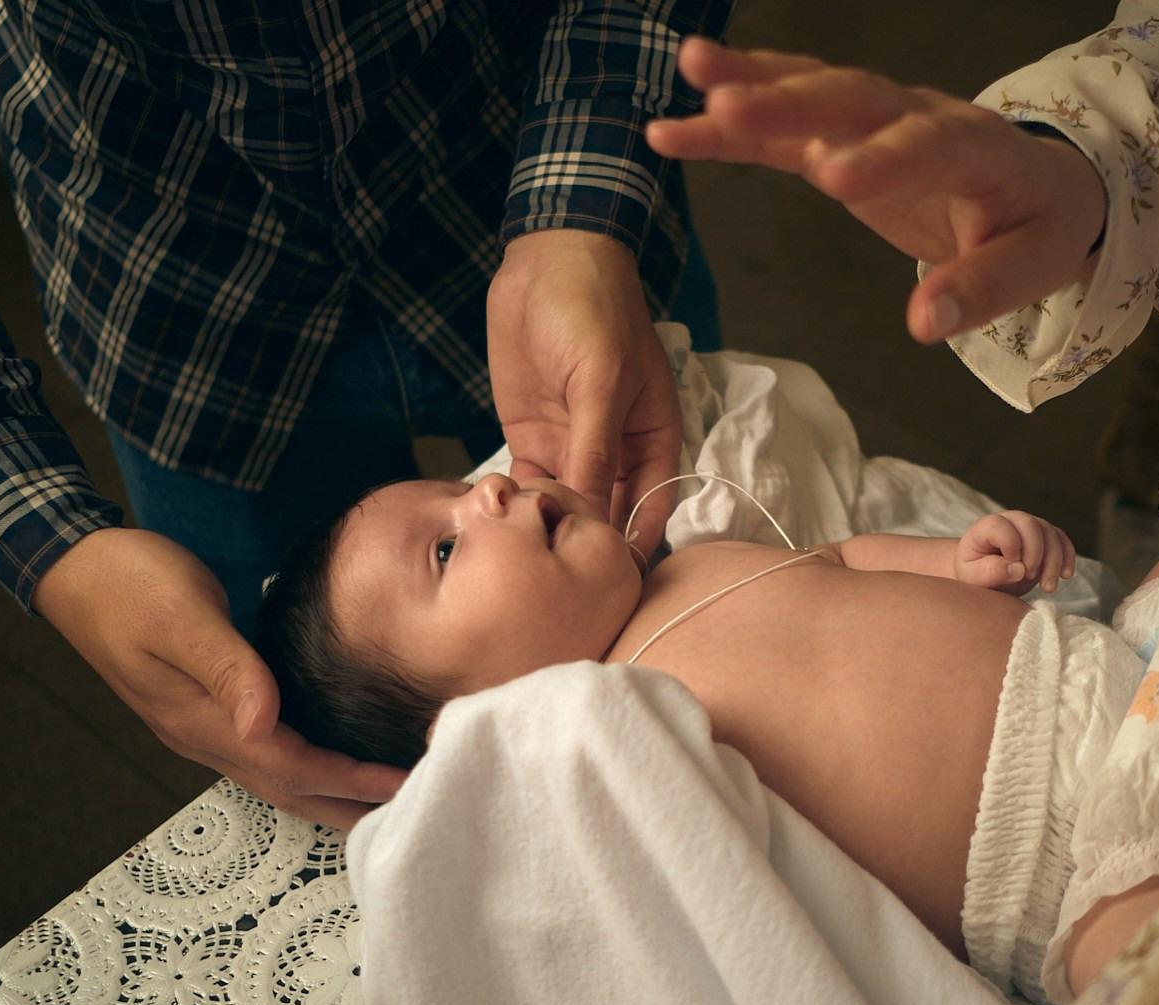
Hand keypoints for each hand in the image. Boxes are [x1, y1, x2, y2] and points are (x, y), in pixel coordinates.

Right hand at [32, 527, 409, 827]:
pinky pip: (262, 754)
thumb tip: (263, 722)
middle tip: (411, 809)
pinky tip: (328, 759)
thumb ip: (225, 667)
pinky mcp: (202, 708)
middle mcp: (200, 736)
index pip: (290, 765)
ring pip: (274, 778)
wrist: (75, 569)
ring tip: (379, 800)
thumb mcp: (180, 616)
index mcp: (199, 720)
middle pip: (287, 788)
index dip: (348, 778)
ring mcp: (198, 727)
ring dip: (327, 794)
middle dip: (347, 804)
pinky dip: (303, 765)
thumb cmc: (128, 583)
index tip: (402, 783)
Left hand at [487, 228, 683, 560]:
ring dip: (550, 531)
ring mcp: (573, 445)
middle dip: (589, 549)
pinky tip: (506, 528)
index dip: (634, 546)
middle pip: (609, 515)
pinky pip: (532, 484)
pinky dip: (521, 505)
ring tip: (530, 566)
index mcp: (652, 438)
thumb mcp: (599, 382)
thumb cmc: (592, 311)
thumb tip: (595, 515)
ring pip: (567, 505)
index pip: (651, 506)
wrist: (546, 261)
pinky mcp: (534, 436)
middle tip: (564, 590)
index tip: (613, 587)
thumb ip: (597, 450)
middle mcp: (616, 451)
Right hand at [647, 37, 1105, 343]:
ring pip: (812, 91)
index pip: (929, 144)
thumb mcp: (1032, 266)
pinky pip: (788, 120)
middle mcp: (921, 116)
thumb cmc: (1037, 225)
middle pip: (853, 100)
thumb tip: (924, 323)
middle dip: (789, 101)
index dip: (882, 157)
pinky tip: (682, 119)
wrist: (1040, 183)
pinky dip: (738, 115)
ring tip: (690, 73)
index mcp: (977, 148)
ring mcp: (878, 120)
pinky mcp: (843, 136)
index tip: (831, 177)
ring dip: (750, 81)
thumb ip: (979, 291)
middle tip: (725, 106)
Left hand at [956, 510, 1075, 594]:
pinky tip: (1066, 576)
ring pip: (1050, 533)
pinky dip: (1067, 557)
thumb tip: (1018, 569)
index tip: (1011, 566)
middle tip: (1029, 577)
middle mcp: (1010, 520)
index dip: (1010, 545)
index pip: (1000, 525)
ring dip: (1054, 561)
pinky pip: (1062, 540)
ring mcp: (1030, 526)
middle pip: (1030, 525)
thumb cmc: (976, 575)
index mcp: (986, 527)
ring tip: (1048, 587)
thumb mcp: (975, 578)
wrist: (988, 577)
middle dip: (1035, 554)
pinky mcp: (1046, 537)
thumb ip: (991, 572)